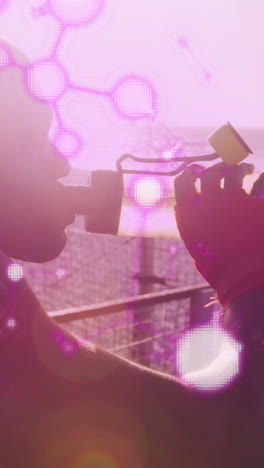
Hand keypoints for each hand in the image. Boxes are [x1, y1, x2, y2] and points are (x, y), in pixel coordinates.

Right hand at [174, 162, 263, 307]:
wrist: (244, 276)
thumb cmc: (218, 267)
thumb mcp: (195, 247)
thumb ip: (190, 224)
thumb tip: (182, 208)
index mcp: (191, 213)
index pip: (183, 183)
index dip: (188, 175)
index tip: (192, 172)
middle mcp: (209, 201)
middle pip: (210, 173)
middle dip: (218, 167)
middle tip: (226, 167)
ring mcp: (233, 199)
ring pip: (234, 171)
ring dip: (240, 167)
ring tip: (247, 168)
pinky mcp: (255, 202)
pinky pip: (259, 182)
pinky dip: (261, 179)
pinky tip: (262, 178)